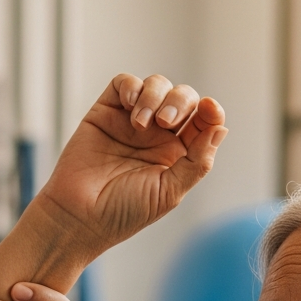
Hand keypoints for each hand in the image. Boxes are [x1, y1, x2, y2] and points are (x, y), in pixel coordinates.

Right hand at [38, 73, 226, 252]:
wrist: (78, 216)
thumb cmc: (123, 212)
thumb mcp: (169, 192)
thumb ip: (197, 162)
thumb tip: (221, 128)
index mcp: (177, 155)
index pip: (203, 122)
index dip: (211, 111)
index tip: (209, 109)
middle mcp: (157, 136)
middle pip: (183, 98)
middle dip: (180, 102)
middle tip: (166, 123)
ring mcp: (131, 122)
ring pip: (156, 86)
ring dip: (155, 96)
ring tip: (140, 123)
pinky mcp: (105, 113)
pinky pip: (124, 84)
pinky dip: (131, 87)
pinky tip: (129, 106)